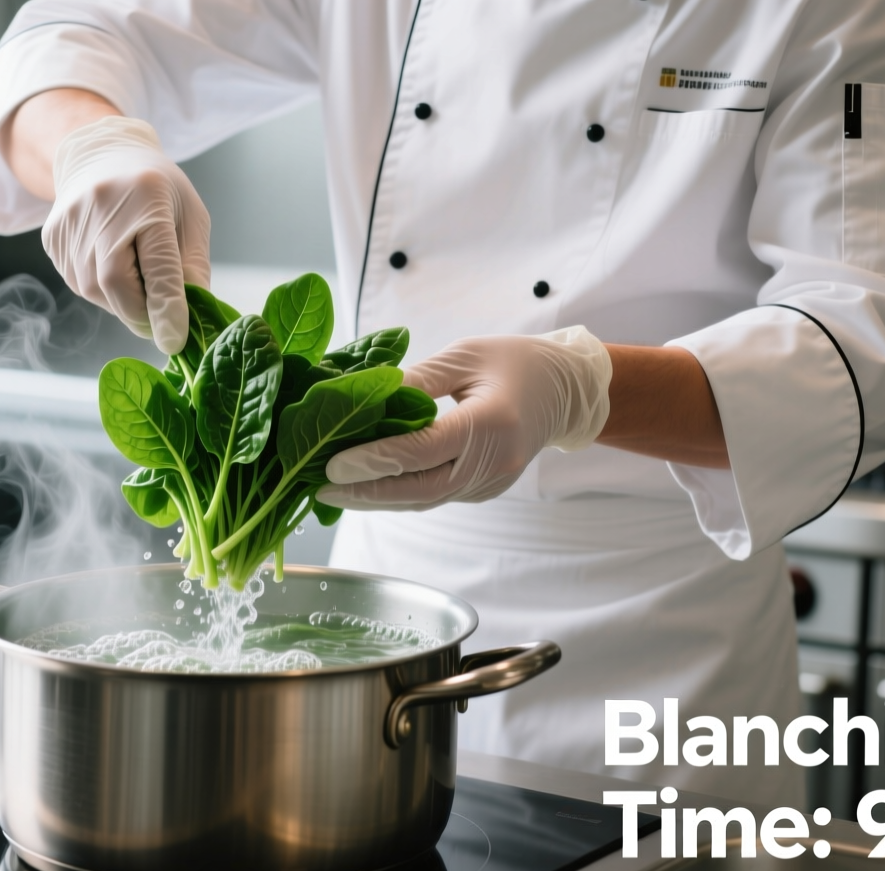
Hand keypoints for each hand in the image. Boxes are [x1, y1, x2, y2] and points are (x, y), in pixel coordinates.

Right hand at [42, 116, 209, 354]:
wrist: (100, 154)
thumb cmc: (156, 189)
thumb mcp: (190, 215)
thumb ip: (192, 265)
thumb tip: (191, 315)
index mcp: (147, 196)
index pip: (158, 263)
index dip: (166, 306)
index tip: (175, 341)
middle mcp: (102, 208)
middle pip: (116, 284)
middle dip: (141, 315)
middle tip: (160, 324)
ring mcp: (71, 224)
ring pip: (96, 291)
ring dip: (122, 302)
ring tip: (137, 278)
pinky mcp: (52, 239)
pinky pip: (79, 283)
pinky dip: (102, 291)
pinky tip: (112, 265)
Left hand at [316, 328, 611, 509]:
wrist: (565, 391)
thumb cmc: (515, 363)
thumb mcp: (464, 356)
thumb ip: (416, 379)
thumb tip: (362, 396)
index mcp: (491, 422)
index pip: (422, 450)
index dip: (374, 460)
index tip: (332, 463)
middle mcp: (493, 462)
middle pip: (419, 488)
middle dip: (365, 492)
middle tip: (319, 487)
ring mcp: (490, 483)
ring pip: (424, 499)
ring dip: (377, 498)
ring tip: (332, 491)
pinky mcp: (483, 490)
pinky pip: (434, 496)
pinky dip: (399, 493)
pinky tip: (367, 487)